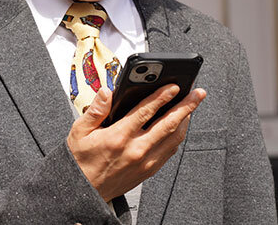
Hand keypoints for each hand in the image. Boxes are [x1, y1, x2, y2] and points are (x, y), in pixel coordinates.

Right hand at [66, 83, 205, 201]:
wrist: (84, 191)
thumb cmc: (82, 160)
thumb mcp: (80, 132)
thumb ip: (95, 110)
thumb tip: (106, 92)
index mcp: (118, 137)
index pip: (146, 112)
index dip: (162, 97)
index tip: (174, 86)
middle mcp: (135, 150)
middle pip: (168, 124)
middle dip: (186, 106)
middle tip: (198, 93)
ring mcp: (145, 162)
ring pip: (174, 138)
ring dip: (185, 120)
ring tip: (191, 107)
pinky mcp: (149, 170)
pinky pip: (170, 151)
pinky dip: (178, 136)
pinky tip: (179, 126)